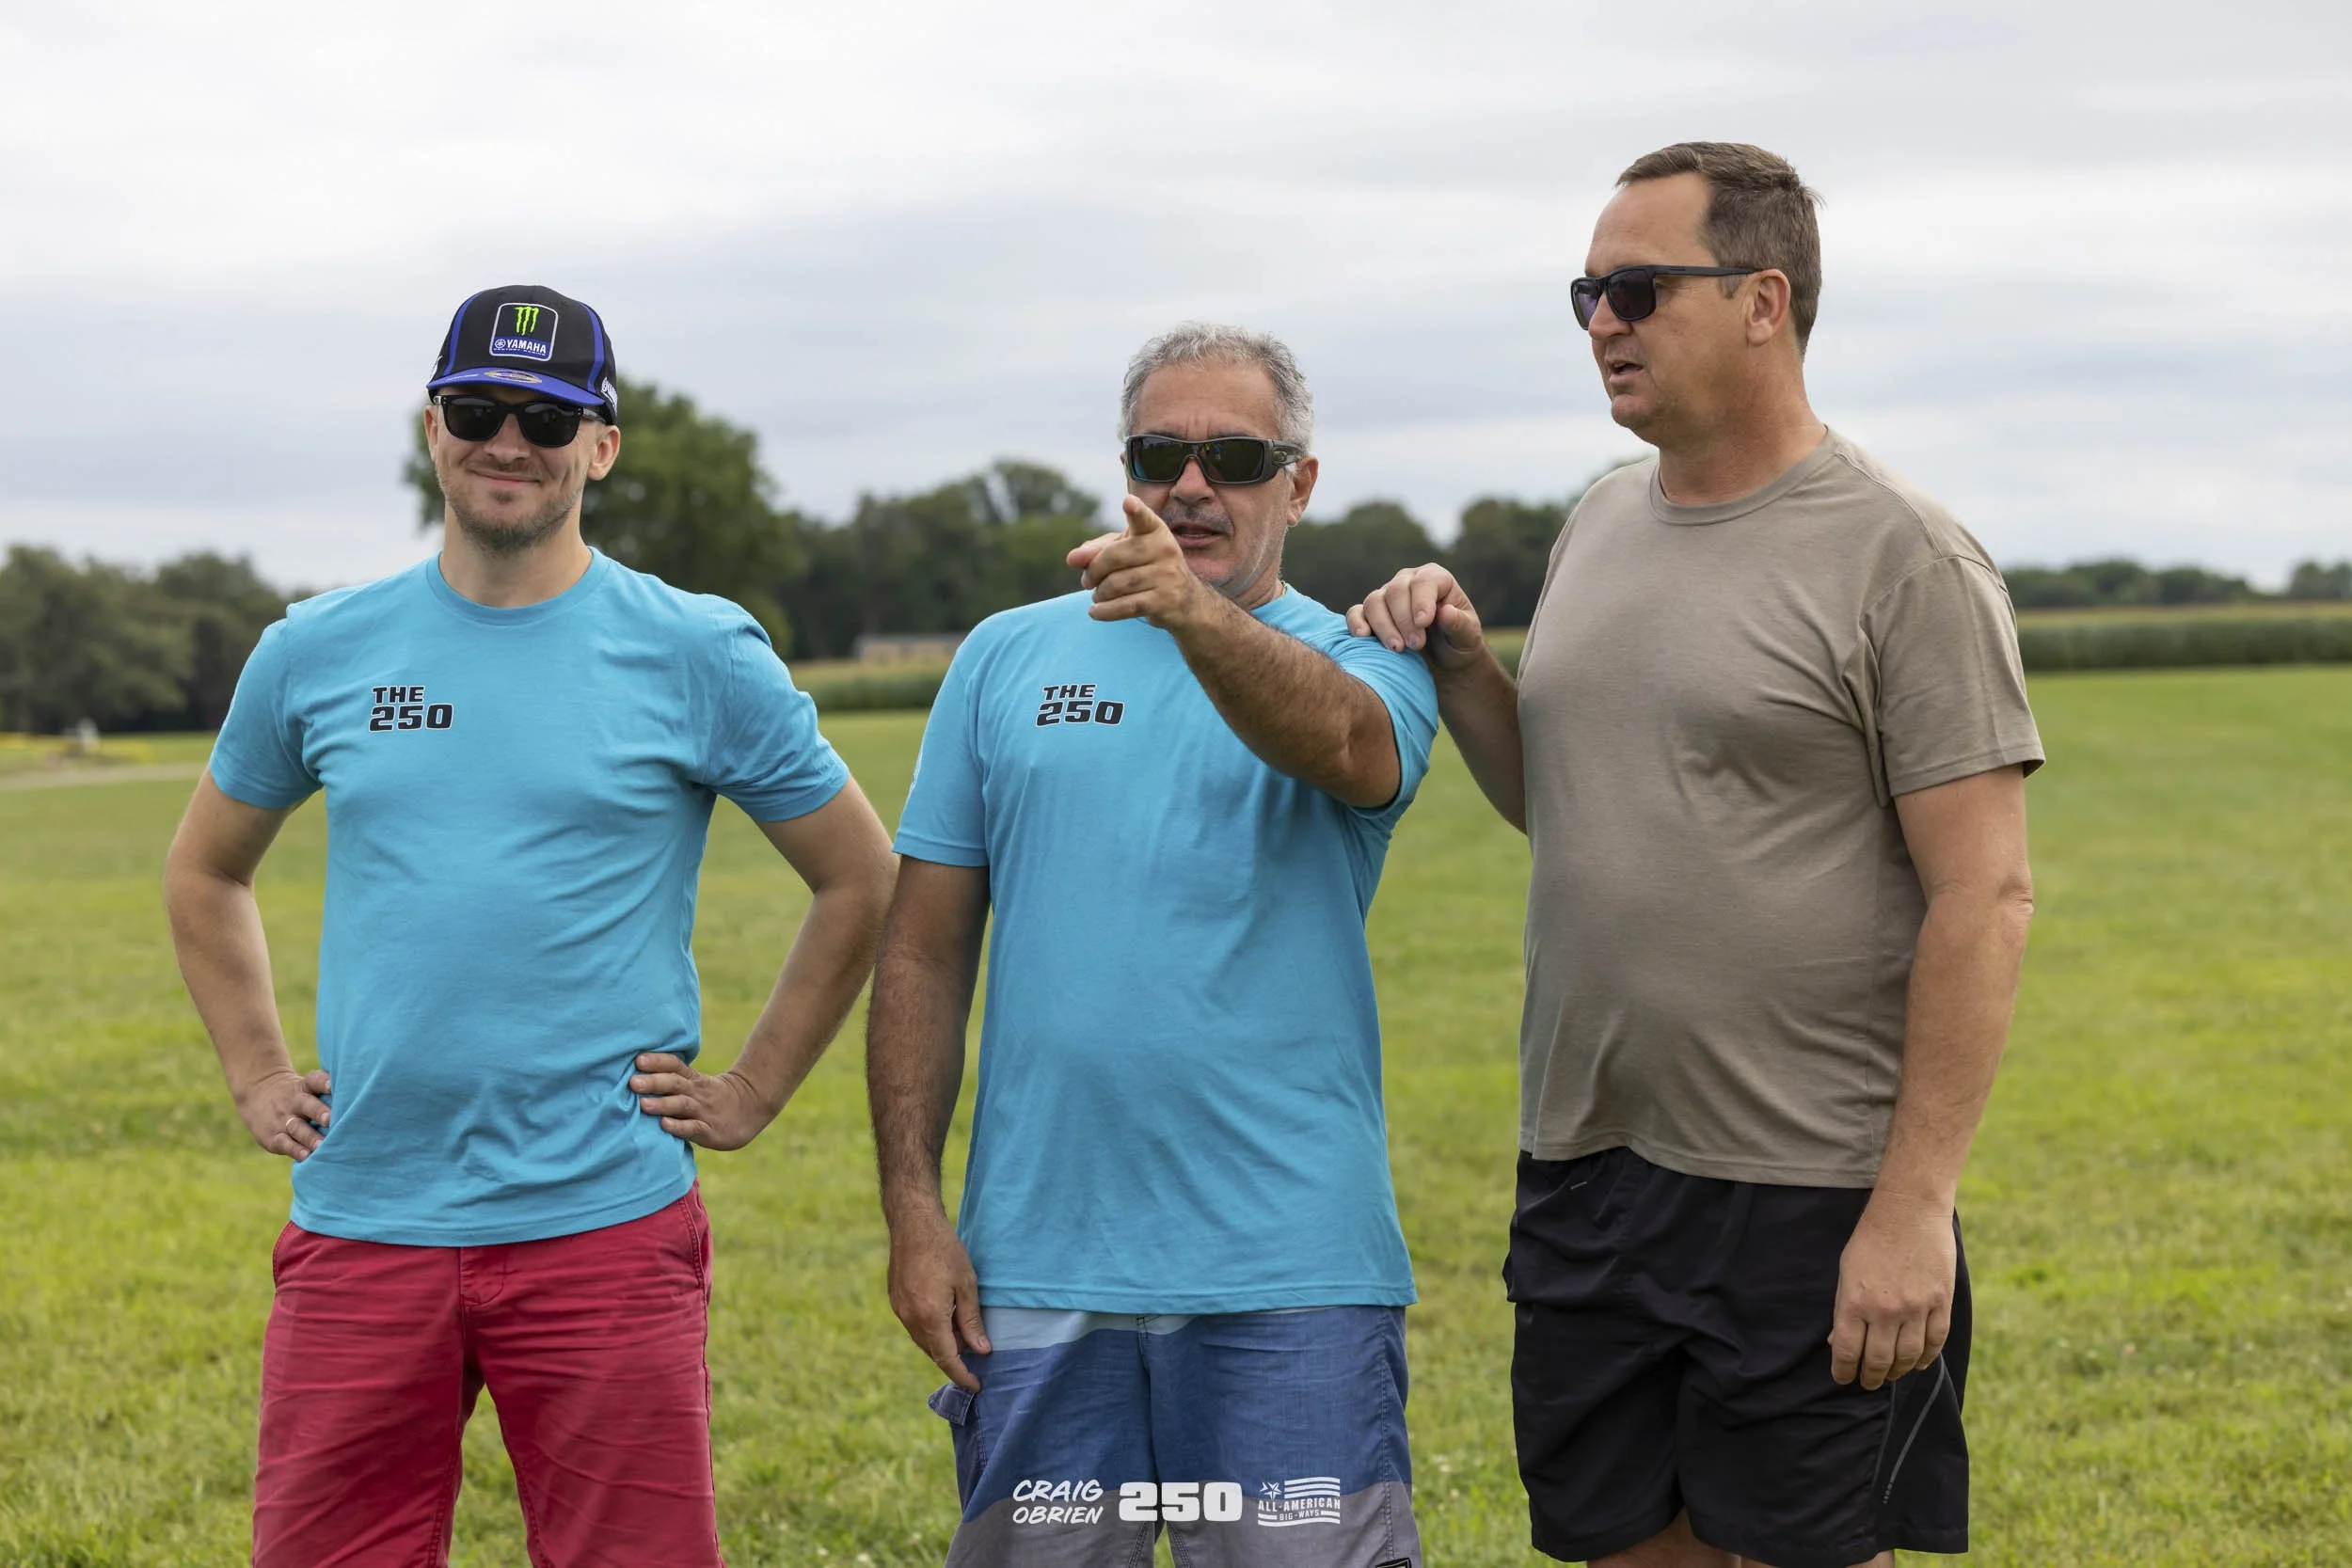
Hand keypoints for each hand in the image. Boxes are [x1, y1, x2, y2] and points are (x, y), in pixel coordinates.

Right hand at [234, 1067, 331, 1160]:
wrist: (259, 1093)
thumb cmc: (299, 1094)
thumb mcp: (308, 1086)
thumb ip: (329, 1091)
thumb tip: (366, 1098)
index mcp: (305, 1087)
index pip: (315, 1080)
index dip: (325, 1082)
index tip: (334, 1085)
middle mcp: (294, 1101)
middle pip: (307, 1105)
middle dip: (320, 1112)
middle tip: (331, 1120)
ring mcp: (283, 1119)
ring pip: (297, 1127)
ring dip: (310, 1136)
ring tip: (323, 1145)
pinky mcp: (273, 1136)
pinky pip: (284, 1143)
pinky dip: (295, 1149)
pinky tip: (306, 1155)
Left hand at [631, 1053, 777, 1150]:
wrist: (750, 1108)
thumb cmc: (714, 1097)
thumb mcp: (698, 1083)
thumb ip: (673, 1081)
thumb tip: (636, 1076)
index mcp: (694, 1079)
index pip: (675, 1066)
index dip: (658, 1061)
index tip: (638, 1059)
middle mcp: (697, 1092)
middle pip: (675, 1083)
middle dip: (654, 1082)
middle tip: (633, 1082)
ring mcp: (704, 1111)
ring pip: (681, 1104)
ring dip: (662, 1103)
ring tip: (643, 1104)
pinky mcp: (709, 1130)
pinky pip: (693, 1128)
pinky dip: (678, 1127)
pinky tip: (665, 1125)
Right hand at [887, 1210, 991, 1391]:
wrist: (913, 1224)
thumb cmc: (945, 1250)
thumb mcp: (967, 1285)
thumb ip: (972, 1321)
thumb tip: (981, 1350)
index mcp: (930, 1318)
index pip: (947, 1359)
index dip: (962, 1375)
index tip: (976, 1385)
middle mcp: (910, 1319)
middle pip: (934, 1352)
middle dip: (955, 1357)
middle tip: (977, 1350)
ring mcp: (899, 1310)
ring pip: (922, 1340)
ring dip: (942, 1343)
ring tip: (963, 1331)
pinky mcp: (895, 1300)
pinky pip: (914, 1326)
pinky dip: (930, 1330)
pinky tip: (945, 1317)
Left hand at [1066, 496, 1214, 630]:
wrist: (1184, 601)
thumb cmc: (1146, 569)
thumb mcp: (1124, 552)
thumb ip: (1096, 551)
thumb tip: (1072, 559)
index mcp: (1155, 531)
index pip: (1144, 519)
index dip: (1136, 512)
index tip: (1128, 503)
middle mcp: (1165, 549)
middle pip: (1114, 557)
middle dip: (1093, 571)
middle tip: (1087, 581)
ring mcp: (1167, 576)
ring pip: (1116, 584)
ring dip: (1100, 593)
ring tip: (1099, 595)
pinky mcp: (1165, 601)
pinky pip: (1125, 606)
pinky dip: (1104, 611)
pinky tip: (1095, 611)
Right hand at [1347, 563, 1487, 672]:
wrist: (1444, 660)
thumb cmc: (1458, 643)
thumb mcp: (1468, 637)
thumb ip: (1460, 624)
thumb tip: (1445, 612)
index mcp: (1435, 578)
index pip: (1424, 581)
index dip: (1422, 601)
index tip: (1424, 623)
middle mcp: (1408, 581)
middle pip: (1396, 591)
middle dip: (1404, 620)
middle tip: (1416, 645)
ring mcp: (1387, 596)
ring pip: (1375, 601)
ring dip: (1383, 626)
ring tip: (1397, 649)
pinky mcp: (1370, 614)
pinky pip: (1357, 613)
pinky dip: (1357, 623)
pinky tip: (1363, 636)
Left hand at [1829, 1192, 1956, 1389]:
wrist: (1908, 1211)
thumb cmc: (1870, 1239)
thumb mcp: (1846, 1271)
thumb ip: (1843, 1308)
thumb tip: (1836, 1341)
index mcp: (1854, 1301)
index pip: (1846, 1351)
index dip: (1843, 1371)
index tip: (1843, 1378)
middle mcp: (1885, 1310)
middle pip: (1878, 1360)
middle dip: (1870, 1377)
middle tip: (1867, 1383)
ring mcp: (1916, 1307)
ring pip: (1907, 1356)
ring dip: (1897, 1371)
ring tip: (1890, 1374)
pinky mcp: (1941, 1302)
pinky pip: (1935, 1341)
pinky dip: (1926, 1358)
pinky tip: (1917, 1363)